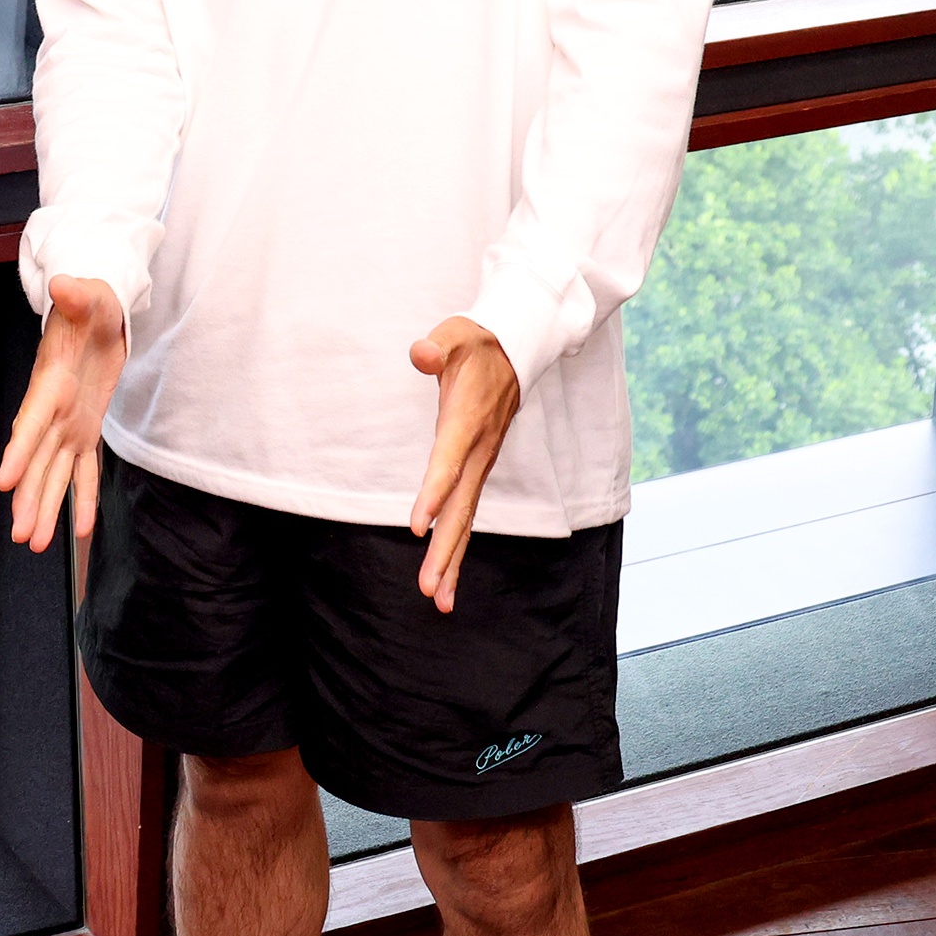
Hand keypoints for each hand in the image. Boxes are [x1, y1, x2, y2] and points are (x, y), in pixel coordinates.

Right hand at [0, 277, 125, 552]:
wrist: (94, 315)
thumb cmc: (89, 305)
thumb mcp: (89, 297)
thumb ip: (78, 295)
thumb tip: (64, 284)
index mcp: (50, 383)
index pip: (30, 423)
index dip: (18, 453)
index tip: (3, 484)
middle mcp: (53, 410)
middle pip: (37, 460)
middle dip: (28, 498)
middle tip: (21, 535)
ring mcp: (67, 424)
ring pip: (53, 473)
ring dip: (44, 507)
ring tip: (34, 544)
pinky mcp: (85, 430)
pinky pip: (83, 470)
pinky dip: (82, 498)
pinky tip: (79, 530)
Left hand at [408, 319, 521, 613]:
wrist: (518, 347)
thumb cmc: (478, 342)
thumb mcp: (455, 334)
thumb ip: (436, 346)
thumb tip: (421, 352)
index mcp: (466, 420)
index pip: (448, 461)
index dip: (433, 492)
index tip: (417, 526)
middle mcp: (477, 449)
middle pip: (461, 507)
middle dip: (444, 550)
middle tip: (428, 590)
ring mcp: (481, 461)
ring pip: (466, 517)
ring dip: (451, 559)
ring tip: (438, 600)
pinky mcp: (480, 466)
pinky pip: (468, 510)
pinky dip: (457, 542)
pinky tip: (446, 571)